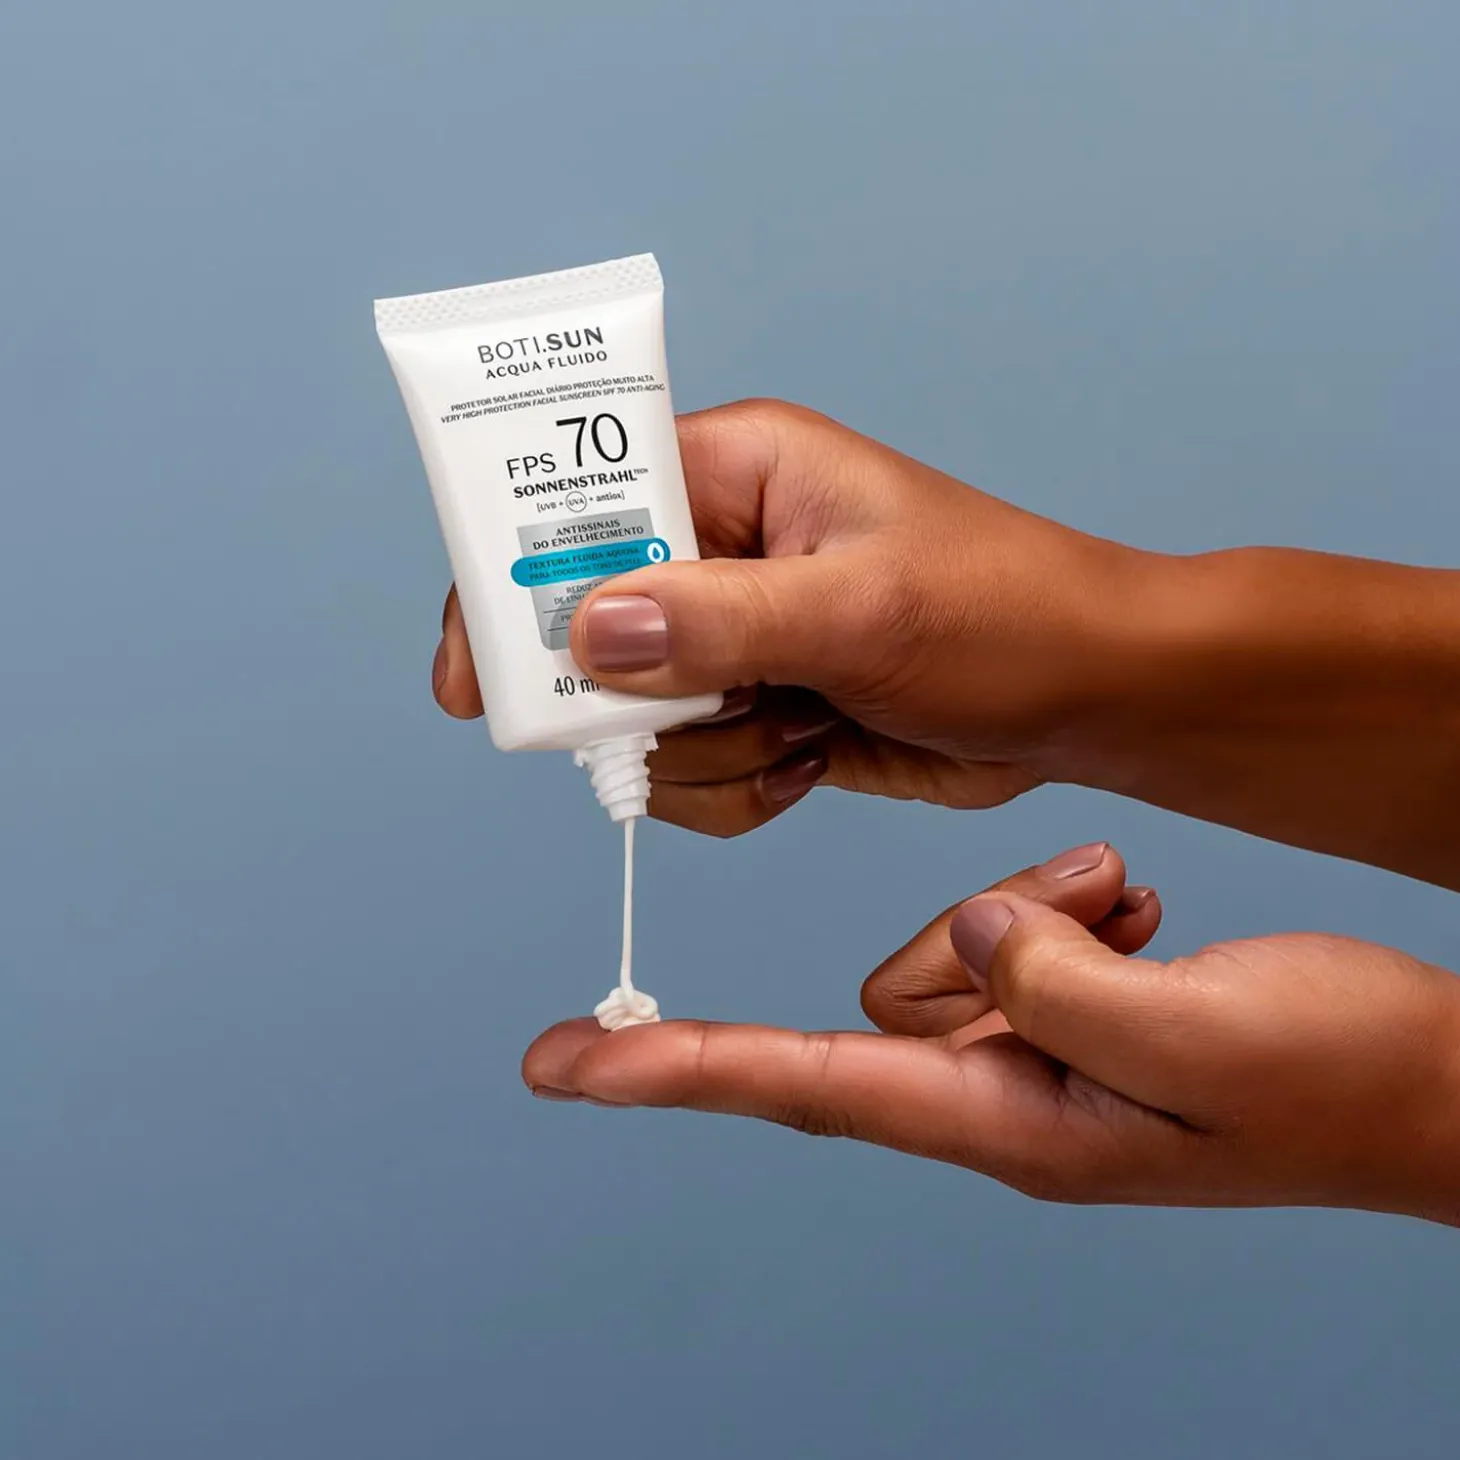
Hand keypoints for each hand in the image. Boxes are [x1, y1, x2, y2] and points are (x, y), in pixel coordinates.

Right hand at [433, 399, 1144, 834]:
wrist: (1089, 698)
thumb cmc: (1008, 614)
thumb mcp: (861, 611)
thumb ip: (720, 621)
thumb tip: (588, 629)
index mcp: (736, 471)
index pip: (577, 508)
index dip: (510, 587)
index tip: (479, 681)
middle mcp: (723, 546)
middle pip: (587, 631)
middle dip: (639, 702)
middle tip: (718, 715)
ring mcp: (738, 633)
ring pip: (635, 720)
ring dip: (707, 754)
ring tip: (802, 730)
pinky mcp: (761, 703)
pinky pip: (687, 769)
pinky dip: (735, 790)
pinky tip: (810, 761)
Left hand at [521, 843, 1459, 1224]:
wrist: (1424, 1087)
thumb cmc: (1335, 1085)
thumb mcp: (1202, 1038)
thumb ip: (1064, 986)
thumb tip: (973, 938)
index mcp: (1012, 1121)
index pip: (804, 1087)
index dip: (676, 1074)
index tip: (566, 1063)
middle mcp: (1001, 1095)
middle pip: (895, 994)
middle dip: (979, 932)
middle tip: (1106, 908)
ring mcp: (1034, 1059)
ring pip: (959, 950)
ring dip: (1038, 911)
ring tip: (1133, 905)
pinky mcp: (1067, 1018)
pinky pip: (1013, 940)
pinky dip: (1064, 909)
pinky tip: (1132, 909)